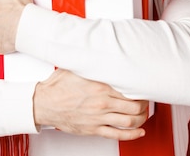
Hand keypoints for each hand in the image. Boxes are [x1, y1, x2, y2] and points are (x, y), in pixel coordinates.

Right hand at [33, 69, 147, 140]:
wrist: (44, 104)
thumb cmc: (58, 87)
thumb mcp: (77, 68)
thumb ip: (93, 64)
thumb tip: (103, 53)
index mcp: (100, 86)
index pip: (129, 88)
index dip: (140, 88)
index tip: (143, 86)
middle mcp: (101, 103)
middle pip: (134, 106)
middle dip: (144, 104)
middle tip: (145, 100)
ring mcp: (98, 118)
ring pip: (129, 121)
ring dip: (141, 118)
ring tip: (143, 114)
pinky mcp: (94, 129)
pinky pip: (118, 134)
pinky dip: (132, 135)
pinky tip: (139, 131)